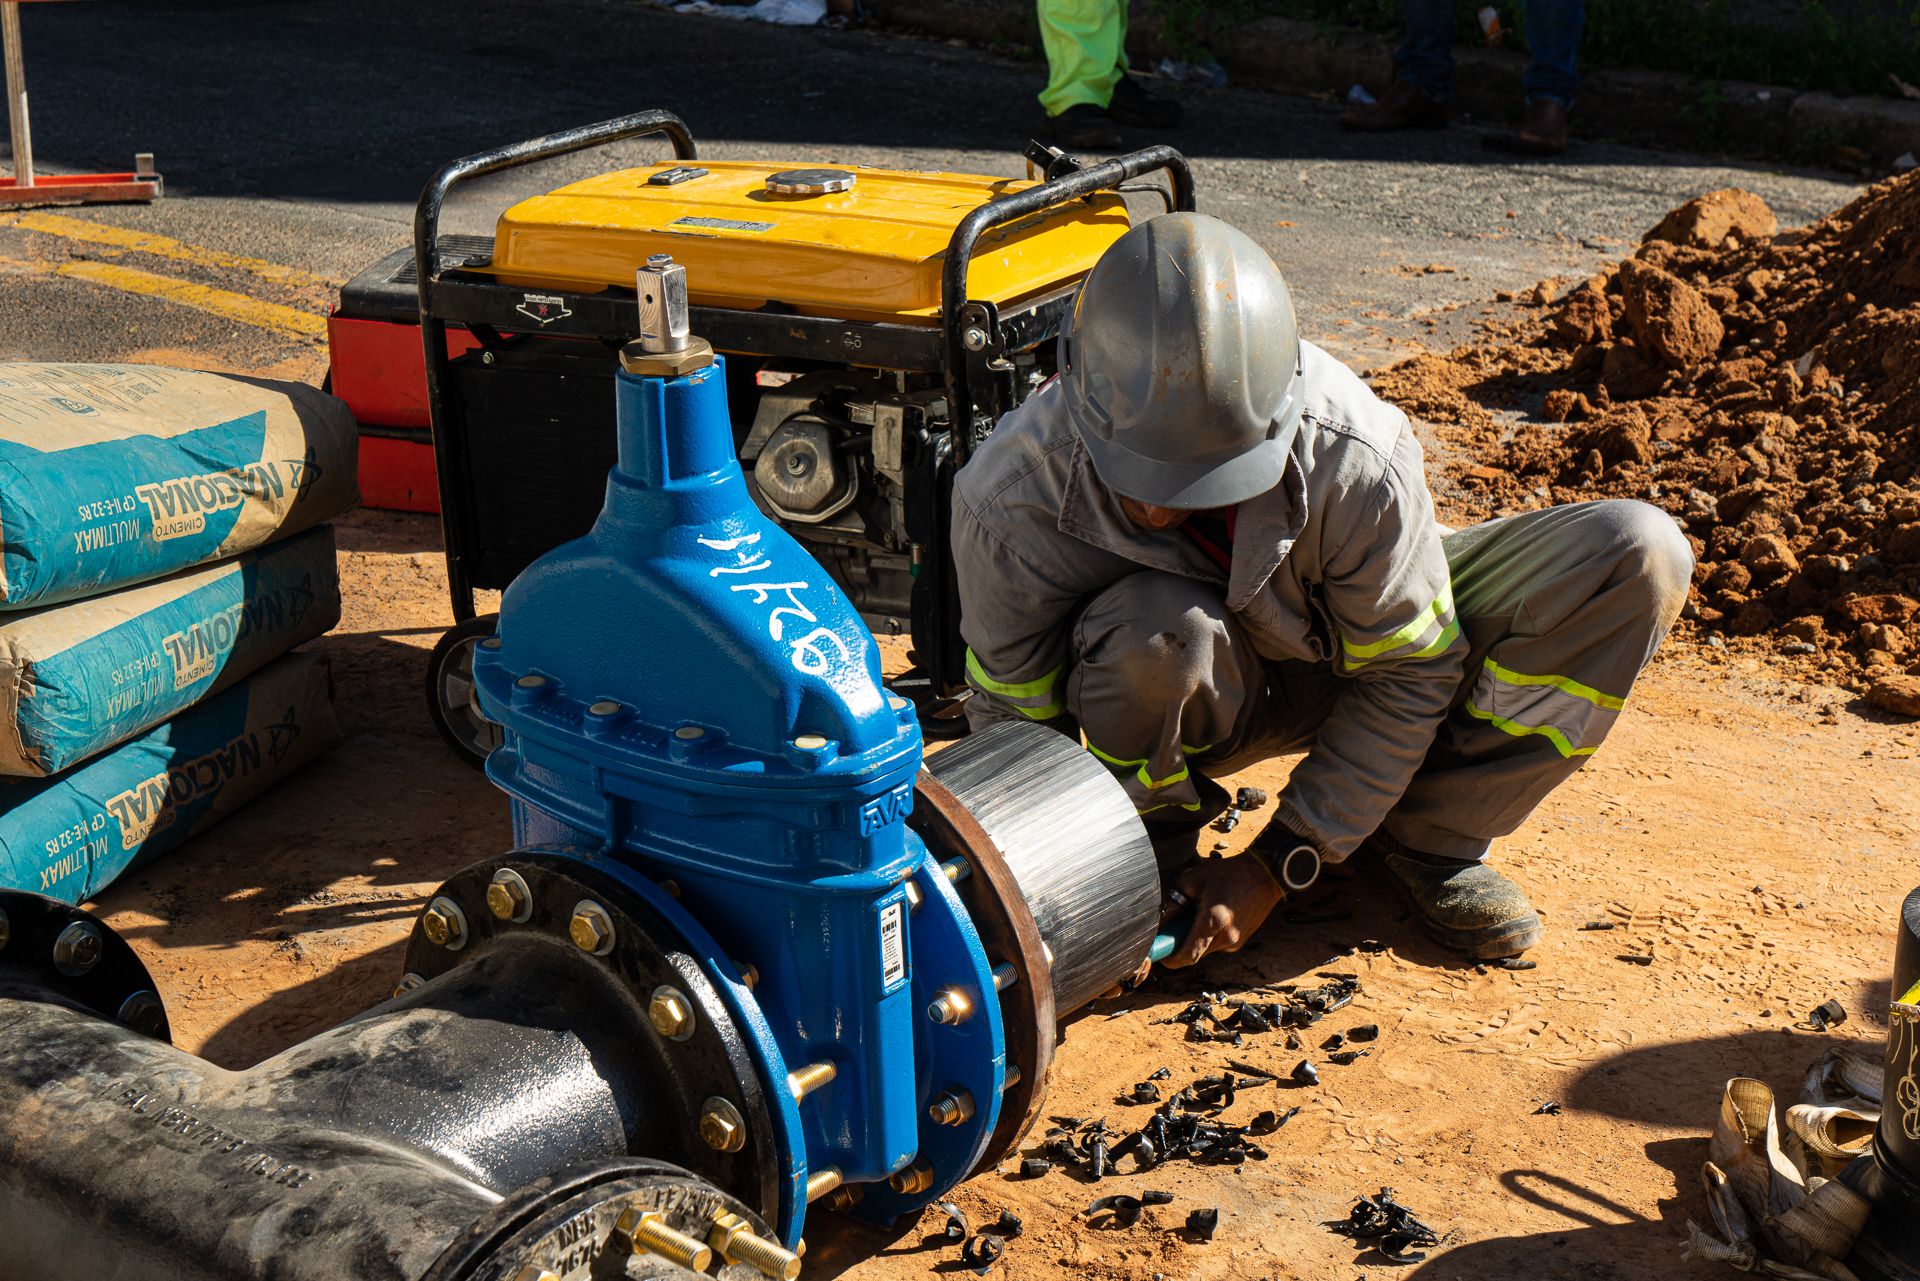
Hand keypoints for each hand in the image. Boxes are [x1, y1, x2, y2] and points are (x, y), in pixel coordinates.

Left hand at [1160, 854, 1282, 968]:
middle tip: (1177, 922)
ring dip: (1196, 937)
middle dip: (1182, 942)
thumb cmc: (1228, 873)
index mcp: (1213, 922)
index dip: (1170, 958)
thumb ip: (1174, 903)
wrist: (1265, 874)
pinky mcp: (1241, 941)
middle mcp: (1226, 938)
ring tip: (1200, 912)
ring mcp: (1236, 942)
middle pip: (1194, 953)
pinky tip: (1214, 914)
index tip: (1159, 952)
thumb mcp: (1193, 880)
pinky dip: (1209, 934)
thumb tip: (1161, 922)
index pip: (1187, 956)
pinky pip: (1217, 944)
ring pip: (1205, 949)